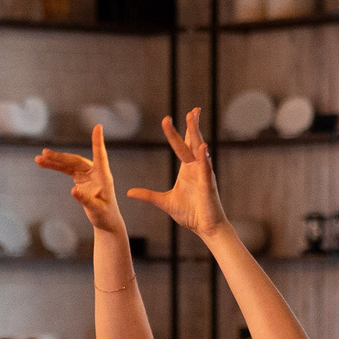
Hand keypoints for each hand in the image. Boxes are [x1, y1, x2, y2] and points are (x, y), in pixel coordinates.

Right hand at [34, 127, 129, 238]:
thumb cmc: (105, 215)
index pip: (100, 155)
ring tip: (39, 158)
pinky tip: (44, 163)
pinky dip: (56, 166)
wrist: (106, 220)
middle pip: (76, 160)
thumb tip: (73, 190)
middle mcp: (96, 172)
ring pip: (69, 164)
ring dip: (54, 161)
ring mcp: (87, 174)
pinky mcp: (81, 178)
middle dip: (60, 157)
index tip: (98, 126)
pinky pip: (66, 169)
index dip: (97, 141)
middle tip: (44, 153)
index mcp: (104, 176)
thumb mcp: (96, 210)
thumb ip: (86, 200)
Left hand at [126, 108, 229, 238]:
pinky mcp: (209, 185)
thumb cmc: (190, 214)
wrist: (205, 228)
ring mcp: (204, 175)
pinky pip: (207, 169)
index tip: (166, 119)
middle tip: (192, 110)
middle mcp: (197, 168)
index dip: (173, 133)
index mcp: (187, 169)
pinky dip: (204, 158)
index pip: (179, 146)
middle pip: (193, 142)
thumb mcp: (164, 202)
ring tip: (194, 117)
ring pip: (200, 149)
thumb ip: (148, 195)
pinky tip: (202, 147)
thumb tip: (130, 192)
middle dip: (192, 125)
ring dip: (197, 133)